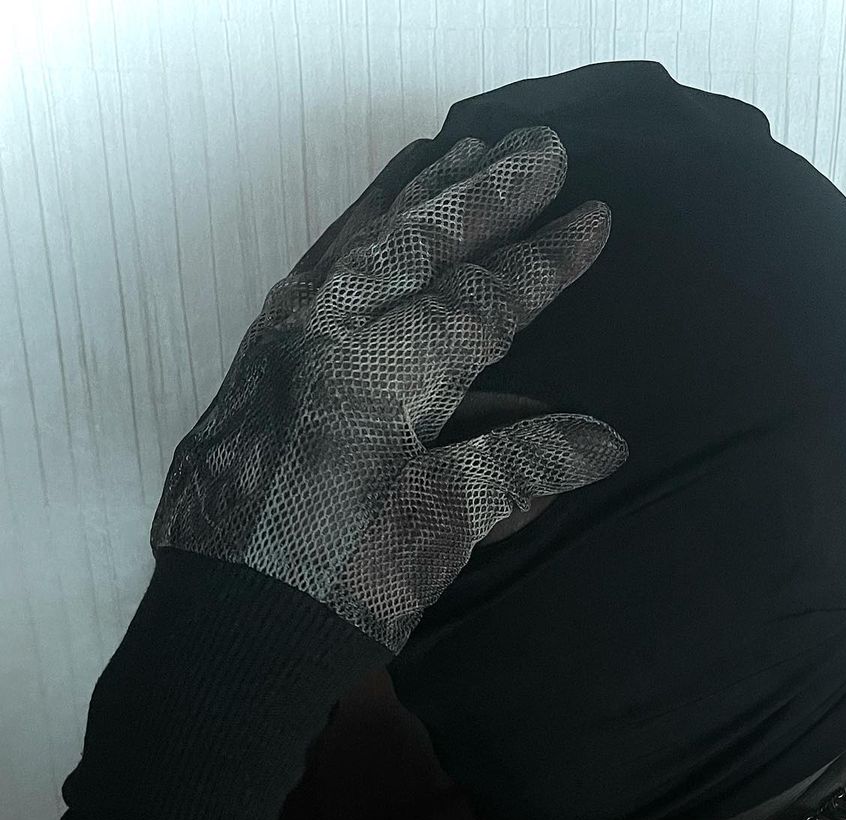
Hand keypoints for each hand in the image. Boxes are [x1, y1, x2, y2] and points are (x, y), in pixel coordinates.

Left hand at [150, 125, 627, 655]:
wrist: (225, 631)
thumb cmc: (338, 588)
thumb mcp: (437, 532)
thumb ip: (517, 470)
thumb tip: (603, 440)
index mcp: (376, 376)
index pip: (478, 302)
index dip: (540, 263)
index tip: (592, 218)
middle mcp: (320, 340)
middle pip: (413, 245)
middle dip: (481, 193)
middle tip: (536, 144)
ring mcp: (277, 348)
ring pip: (352, 248)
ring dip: (410, 198)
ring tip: (454, 151)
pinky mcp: (251, 370)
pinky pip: (305, 277)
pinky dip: (345, 239)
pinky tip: (364, 227)